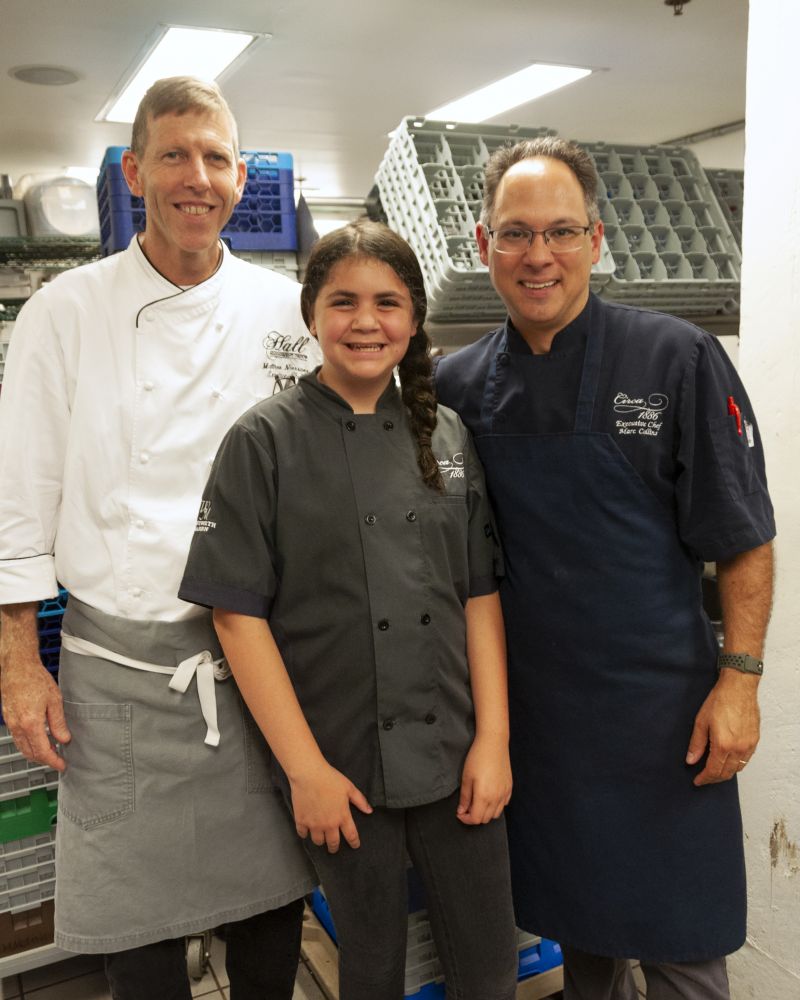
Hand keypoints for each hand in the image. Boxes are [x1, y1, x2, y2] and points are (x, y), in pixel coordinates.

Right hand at [1, 655, 70, 772]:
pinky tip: (38, 739)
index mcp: (31, 723)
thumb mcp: (54, 700)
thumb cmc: (35, 678)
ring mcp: (11, 723)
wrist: (17, 667)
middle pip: (30, 753)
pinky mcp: (8, 718)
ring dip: (35, 753)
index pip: (43, 751)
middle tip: (58, 759)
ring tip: (51, 750)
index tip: (61, 765)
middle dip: (44, 760)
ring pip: (22, 747)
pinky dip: (28, 744)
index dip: (53, 761)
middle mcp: (18, 726)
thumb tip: (64, 739)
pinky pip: (17, 738)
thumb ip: (58, 723)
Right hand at [289, 760, 371, 852]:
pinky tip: (307, 831)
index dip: (354, 843)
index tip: (355, 845)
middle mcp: (329, 824)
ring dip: (321, 841)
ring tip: (321, 838)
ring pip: (318, 842)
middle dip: (335, 847)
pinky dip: (305, 834)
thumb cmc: (330, 778)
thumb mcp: (349, 788)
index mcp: (342, 816)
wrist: (309, 774)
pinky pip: (303, 834)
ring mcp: (314, 824)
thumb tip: (369, 811)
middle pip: (333, 843)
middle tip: (334, 847)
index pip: (351, 836)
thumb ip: (360, 801)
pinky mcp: (301, 821)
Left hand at [457, 733, 511, 824]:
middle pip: (486, 819)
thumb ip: (465, 797)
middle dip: (474, 816)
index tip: (460, 813)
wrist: (493, 743)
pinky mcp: (509, 787)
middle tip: (466, 807)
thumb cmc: (478, 758)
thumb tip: (462, 810)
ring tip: (477, 802)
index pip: (476, 819)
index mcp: (484, 796)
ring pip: (496, 814)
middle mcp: (497, 798)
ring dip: (485, 812)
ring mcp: (505, 793)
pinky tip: (489, 796)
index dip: (466, 819)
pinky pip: (504, 804)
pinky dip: (495, 806)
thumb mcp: (466, 777)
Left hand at [686, 670, 759, 785]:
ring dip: (725, 773)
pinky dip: (736, 764)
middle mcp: (738, 748)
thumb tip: (690, 760)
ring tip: (714, 770)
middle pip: (726, 773)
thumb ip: (696, 743)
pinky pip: (746, 759)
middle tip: (704, 777)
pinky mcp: (755, 740)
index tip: (697, 781)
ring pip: (737, 768)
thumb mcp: (701, 721)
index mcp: (723, 745)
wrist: (739, 687)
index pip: (713, 771)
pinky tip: (728, 760)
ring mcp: (749, 745)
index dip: (704, 778)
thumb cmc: (720, 700)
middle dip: (714, 778)